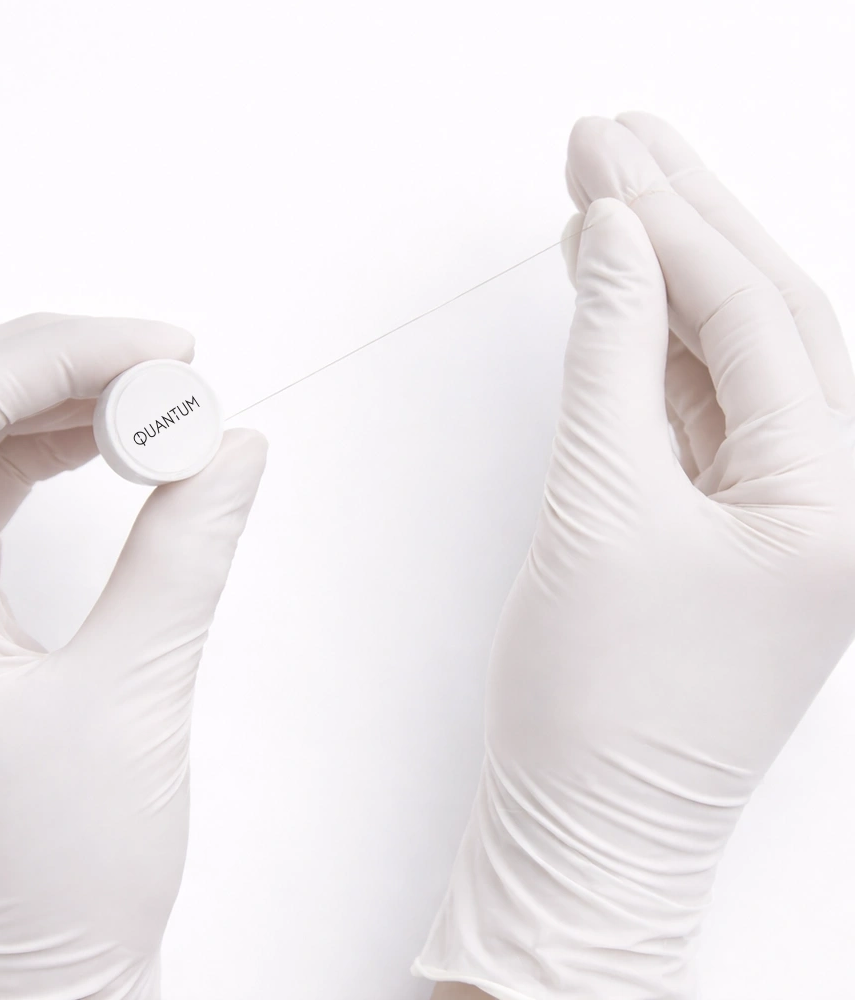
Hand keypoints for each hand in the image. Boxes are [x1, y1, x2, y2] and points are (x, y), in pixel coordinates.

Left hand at [0, 314, 266, 999]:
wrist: (35, 965)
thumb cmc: (62, 866)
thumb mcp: (134, 696)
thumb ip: (184, 553)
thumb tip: (229, 451)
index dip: (59, 356)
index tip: (165, 356)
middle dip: (51, 363)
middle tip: (161, 368)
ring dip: (51, 403)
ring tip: (148, 405)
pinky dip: (44, 454)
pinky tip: (105, 454)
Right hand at [413, 116, 854, 998]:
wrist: (584, 824)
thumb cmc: (601, 707)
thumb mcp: (598, 507)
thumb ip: (609, 359)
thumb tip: (611, 243)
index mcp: (830, 504)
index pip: (754, 319)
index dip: (671, 228)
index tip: (604, 159)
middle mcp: (822, 500)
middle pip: (759, 317)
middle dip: (680, 219)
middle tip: (613, 139)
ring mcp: (768, 512)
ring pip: (722, 357)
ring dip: (661, 274)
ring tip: (604, 194)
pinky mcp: (711, 527)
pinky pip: (689, 408)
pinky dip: (646, 344)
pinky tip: (611, 294)